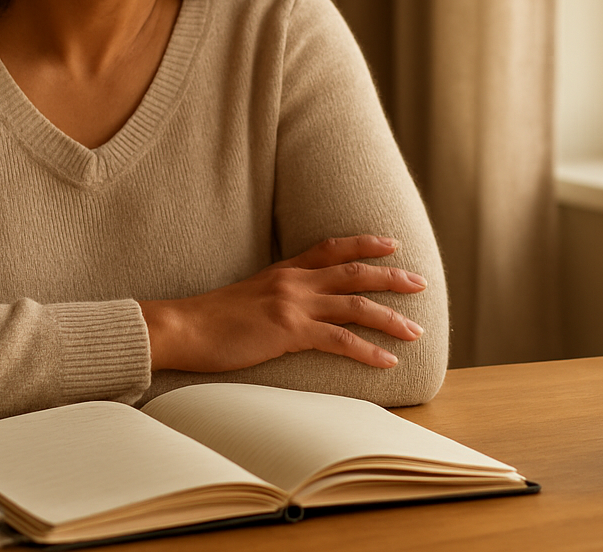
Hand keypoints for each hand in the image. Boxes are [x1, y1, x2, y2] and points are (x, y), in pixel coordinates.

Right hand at [137, 235, 426, 372]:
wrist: (182, 328)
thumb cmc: (207, 320)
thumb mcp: (246, 296)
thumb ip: (273, 295)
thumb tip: (289, 309)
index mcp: (283, 271)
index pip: (331, 248)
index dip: (364, 243)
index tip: (391, 242)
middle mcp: (293, 281)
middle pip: (354, 272)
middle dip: (391, 277)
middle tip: (420, 282)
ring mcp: (293, 304)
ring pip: (355, 305)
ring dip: (390, 318)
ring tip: (416, 330)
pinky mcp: (289, 331)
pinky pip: (340, 340)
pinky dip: (368, 350)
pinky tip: (388, 361)